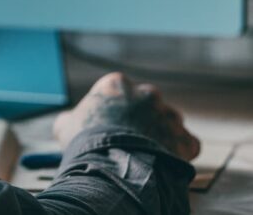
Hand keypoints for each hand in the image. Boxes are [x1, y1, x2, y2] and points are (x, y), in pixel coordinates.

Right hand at [53, 72, 200, 160]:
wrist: (112, 168)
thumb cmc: (86, 144)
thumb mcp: (66, 126)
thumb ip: (70, 118)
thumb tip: (67, 122)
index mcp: (117, 84)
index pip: (118, 92)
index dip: (113, 111)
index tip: (109, 126)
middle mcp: (146, 93)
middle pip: (146, 105)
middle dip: (140, 120)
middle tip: (129, 141)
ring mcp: (168, 115)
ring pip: (168, 122)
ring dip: (160, 135)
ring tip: (146, 155)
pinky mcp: (184, 138)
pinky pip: (186, 143)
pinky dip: (179, 152)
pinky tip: (164, 162)